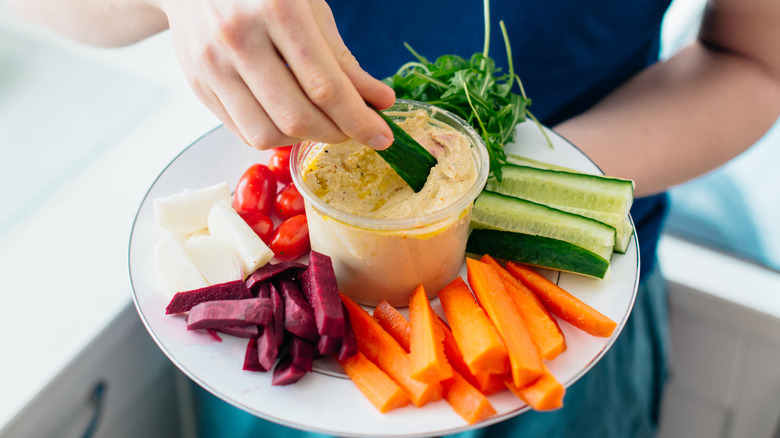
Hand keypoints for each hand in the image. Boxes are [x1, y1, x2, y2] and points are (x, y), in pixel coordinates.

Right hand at [157, 0, 394, 149]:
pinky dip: (275, 134)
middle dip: (336, 134)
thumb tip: (378, 101)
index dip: (359, 120)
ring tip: (320, 121)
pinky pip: (243, 132)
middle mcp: (239, 38)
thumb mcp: (310, 9)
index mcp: (277, 9)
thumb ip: (343, 59)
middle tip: (355, 130)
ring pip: (267, 134)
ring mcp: (213, 64)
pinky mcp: (199, 85)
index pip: (325, 86)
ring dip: (304, 139)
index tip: (382, 136)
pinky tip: (289, 117)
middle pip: (297, 117)